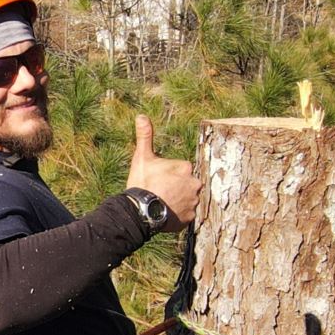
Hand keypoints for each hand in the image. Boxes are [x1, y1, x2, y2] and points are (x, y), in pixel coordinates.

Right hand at [125, 115, 198, 231]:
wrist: (140, 211)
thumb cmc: (143, 183)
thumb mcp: (142, 157)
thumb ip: (145, 137)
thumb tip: (141, 116)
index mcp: (185, 167)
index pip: (180, 170)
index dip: (168, 175)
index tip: (157, 180)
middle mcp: (194, 184)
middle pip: (186, 184)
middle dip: (176, 188)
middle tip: (160, 193)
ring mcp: (193, 202)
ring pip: (187, 199)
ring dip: (178, 201)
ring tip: (162, 204)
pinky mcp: (190, 217)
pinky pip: (186, 214)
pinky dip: (178, 215)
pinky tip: (166, 213)